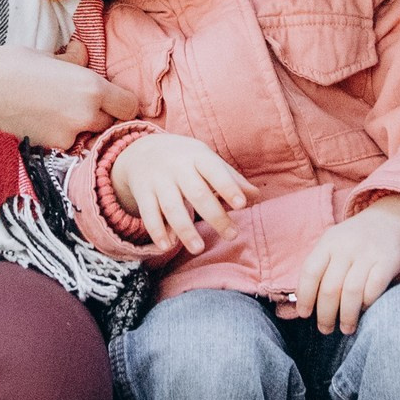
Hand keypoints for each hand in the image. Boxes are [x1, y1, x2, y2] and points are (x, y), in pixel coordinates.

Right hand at [0, 45, 137, 149]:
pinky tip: (45, 120)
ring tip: (61, 111)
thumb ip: (74, 61)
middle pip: (112, 123)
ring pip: (90, 135)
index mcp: (92, 87)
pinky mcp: (51, 147)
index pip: (130, 106)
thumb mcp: (50, 55)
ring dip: (84, 127)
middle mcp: (86, 114)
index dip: (122, 102)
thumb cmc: (11, 64)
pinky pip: (69, 142)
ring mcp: (69, 134)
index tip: (112, 98)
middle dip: (103, 115)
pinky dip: (64, 134)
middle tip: (84, 103)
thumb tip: (83, 55)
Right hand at [111, 133, 251, 255]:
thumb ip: (231, 178)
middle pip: (196, 193)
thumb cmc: (186, 160)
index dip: (228, 187)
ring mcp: (158, 181)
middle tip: (232, 235)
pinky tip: (167, 246)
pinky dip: (157, 231)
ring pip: (171, 207)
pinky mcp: (143, 193)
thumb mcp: (207, 161)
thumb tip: (256, 196)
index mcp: (197, 157)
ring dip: (185, 229)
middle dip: (215, 216)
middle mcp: (177, 168)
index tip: (241, 205)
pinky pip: (149, 214)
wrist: (142, 151)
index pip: (215, 171)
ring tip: (198, 249)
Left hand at [293, 195, 399, 334]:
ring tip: (346, 329)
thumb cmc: (356, 239)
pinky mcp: (388, 261)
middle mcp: (346, 247)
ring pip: (351, 292)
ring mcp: (368, 254)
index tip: (305, 315)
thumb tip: (303, 301)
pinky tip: (364, 311)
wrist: (392, 219)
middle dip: (325, 314)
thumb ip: (320, 266)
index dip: (305, 297)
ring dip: (347, 316)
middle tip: (325, 329)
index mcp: (328, 242)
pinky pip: (374, 289)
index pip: (310, 272)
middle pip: (330, 287)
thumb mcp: (334, 242)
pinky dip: (367, 304)